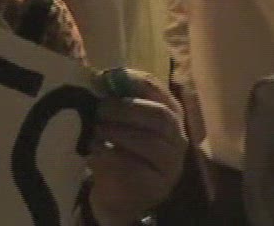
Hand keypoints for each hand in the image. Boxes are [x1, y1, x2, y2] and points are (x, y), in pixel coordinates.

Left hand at [85, 70, 187, 225]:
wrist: (119, 195)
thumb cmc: (121, 150)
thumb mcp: (121, 122)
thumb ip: (116, 99)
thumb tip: (99, 78)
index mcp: (171, 115)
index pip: (160, 91)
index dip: (134, 81)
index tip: (107, 78)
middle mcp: (178, 139)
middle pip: (160, 116)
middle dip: (126, 109)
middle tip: (100, 110)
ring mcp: (171, 166)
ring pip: (149, 142)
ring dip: (117, 133)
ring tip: (96, 131)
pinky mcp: (156, 187)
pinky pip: (134, 168)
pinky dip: (110, 156)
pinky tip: (95, 153)